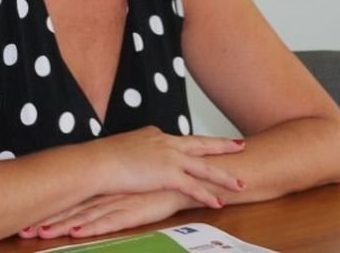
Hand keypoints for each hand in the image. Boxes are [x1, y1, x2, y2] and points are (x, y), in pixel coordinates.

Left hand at [20, 189, 204, 240]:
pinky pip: (108, 222)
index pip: (71, 200)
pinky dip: (91, 228)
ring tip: (40, 234)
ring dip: (62, 226)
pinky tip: (77, 233)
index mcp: (104, 188)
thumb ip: (114, 191)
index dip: (49, 209)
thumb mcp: (131, 187)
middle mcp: (107, 194)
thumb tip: (95, 197)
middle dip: (47, 220)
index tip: (25, 218)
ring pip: (84, 216)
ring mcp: (119, 202)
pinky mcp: (133, 211)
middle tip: (22, 230)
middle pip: (71, 208)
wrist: (187, 178)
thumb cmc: (159, 184)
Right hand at [91, 126, 245, 208]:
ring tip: (241, 183)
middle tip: (239, 144)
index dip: (195, 145)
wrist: (99, 162)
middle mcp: (167, 143)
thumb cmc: (103, 158)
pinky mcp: (169, 175)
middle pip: (201, 144)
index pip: (181, 141)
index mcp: (156, 135)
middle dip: (222, 145)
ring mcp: (170, 158)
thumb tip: (131, 160)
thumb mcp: (122, 149)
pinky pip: (194, 188)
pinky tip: (219, 203)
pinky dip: (208, 196)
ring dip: (224, 177)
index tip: (206, 145)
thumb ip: (134, 153)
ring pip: (204, 167)